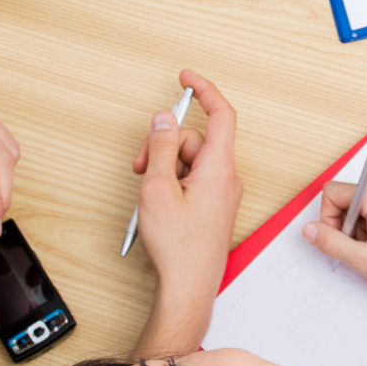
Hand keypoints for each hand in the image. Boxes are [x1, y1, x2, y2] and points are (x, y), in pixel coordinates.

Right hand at [131, 71, 242, 348]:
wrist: (188, 287)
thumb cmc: (177, 246)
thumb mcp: (158, 188)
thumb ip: (161, 147)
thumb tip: (164, 119)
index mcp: (219, 167)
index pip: (220, 114)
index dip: (204, 91)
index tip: (185, 77)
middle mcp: (226, 177)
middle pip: (196, 140)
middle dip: (165, 145)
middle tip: (141, 166)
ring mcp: (221, 193)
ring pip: (190, 161)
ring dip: (165, 167)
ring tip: (148, 192)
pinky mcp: (213, 206)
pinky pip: (193, 180)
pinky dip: (172, 183)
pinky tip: (157, 203)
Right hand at [301, 182, 366, 303]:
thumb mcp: (362, 261)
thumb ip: (330, 242)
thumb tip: (309, 230)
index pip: (333, 192)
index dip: (327, 218)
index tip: (338, 240)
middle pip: (349, 199)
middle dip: (346, 226)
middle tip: (360, 251)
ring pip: (365, 209)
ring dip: (362, 230)